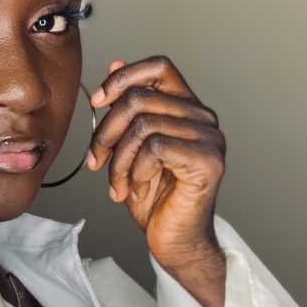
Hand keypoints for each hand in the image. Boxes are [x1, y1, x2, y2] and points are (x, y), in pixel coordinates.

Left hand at [84, 56, 225, 290]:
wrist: (174, 242)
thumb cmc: (155, 197)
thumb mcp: (129, 146)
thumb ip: (127, 108)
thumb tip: (115, 65)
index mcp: (187, 108)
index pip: (159, 66)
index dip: (123, 77)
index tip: (97, 101)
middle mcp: (203, 117)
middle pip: (140, 98)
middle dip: (106, 131)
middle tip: (96, 160)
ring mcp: (210, 138)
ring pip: (143, 124)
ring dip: (118, 159)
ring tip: (118, 183)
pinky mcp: (208, 161)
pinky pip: (155, 148)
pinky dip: (135, 170)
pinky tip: (136, 188)